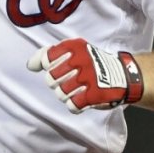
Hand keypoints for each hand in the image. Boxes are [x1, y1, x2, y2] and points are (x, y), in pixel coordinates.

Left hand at [27, 38, 143, 113]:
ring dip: (67, 94)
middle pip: (50, 79)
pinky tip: (84, 98)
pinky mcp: (95, 94)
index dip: (46, 66)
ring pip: (60, 94)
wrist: (123, 75)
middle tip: (69, 80)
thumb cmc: (91, 63)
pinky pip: (72, 105)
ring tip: (78, 89)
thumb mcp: (74, 51)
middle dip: (56, 83)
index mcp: (74, 47)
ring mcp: (88, 77)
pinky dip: (76, 105)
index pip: (46, 58)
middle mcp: (81, 60)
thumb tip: (30, 65)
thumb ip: (51, 54)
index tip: (55, 68)